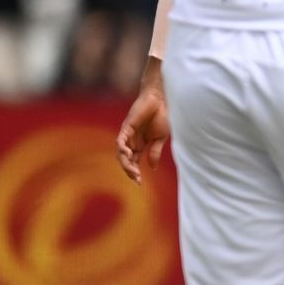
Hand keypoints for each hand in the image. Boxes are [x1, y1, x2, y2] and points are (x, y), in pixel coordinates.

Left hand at [115, 60, 169, 184]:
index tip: (139, 184)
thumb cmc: (163, 116)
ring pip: (122, 153)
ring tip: (133, 170)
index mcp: (142, 145)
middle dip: (130, 171)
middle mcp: (132, 141)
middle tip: (136, 179)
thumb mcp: (160, 138)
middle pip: (127, 160)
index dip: (135, 173)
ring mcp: (128, 135)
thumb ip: (155, 152)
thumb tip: (152, 167)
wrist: (162, 100)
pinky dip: (122, 148)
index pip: (135, 162)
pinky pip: (120, 140)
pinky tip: (128, 154)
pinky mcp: (126, 127)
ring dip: (126, 163)